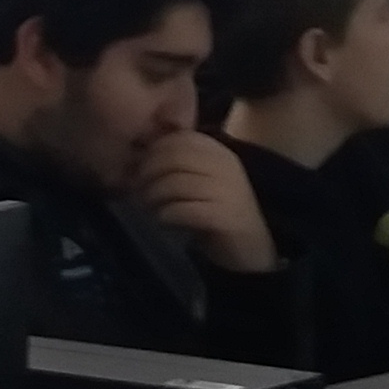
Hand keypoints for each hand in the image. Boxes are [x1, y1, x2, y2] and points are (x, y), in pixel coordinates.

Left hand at [136, 132, 277, 274]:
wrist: (250, 249)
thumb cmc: (218, 212)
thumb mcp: (201, 181)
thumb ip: (179, 166)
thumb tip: (139, 158)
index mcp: (219, 153)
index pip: (179, 139)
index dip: (153, 151)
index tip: (139, 168)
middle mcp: (225, 166)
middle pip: (174, 157)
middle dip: (149, 172)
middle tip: (137, 189)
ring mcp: (227, 191)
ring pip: (176, 183)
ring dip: (153, 196)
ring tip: (147, 207)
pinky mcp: (224, 217)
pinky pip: (184, 210)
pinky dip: (167, 215)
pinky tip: (163, 221)